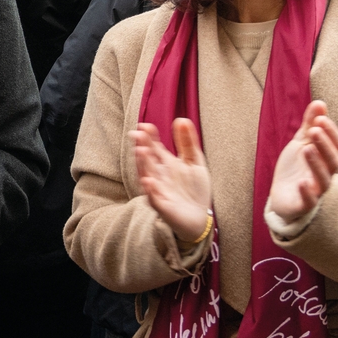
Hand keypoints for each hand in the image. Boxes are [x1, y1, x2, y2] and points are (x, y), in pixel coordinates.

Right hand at [131, 120, 212, 243]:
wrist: (199, 218)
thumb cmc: (194, 189)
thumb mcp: (194, 162)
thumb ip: (187, 142)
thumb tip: (182, 119)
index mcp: (165, 163)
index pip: (154, 147)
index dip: (149, 137)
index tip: (145, 125)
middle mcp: (158, 175)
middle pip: (148, 159)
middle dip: (142, 147)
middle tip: (138, 134)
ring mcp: (158, 191)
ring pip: (147, 176)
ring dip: (143, 165)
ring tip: (141, 151)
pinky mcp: (162, 207)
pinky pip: (153, 198)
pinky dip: (150, 190)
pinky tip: (148, 181)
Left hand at [267, 101, 337, 224]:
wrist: (282, 194)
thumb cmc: (296, 166)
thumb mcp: (301, 142)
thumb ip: (310, 123)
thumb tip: (320, 103)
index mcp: (327, 158)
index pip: (337, 145)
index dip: (331, 132)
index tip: (320, 118)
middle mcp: (326, 175)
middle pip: (333, 161)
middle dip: (325, 145)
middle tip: (314, 129)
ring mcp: (316, 191)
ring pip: (323, 180)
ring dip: (317, 164)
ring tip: (307, 148)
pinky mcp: (303, 205)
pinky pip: (309, 201)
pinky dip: (307, 193)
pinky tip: (301, 183)